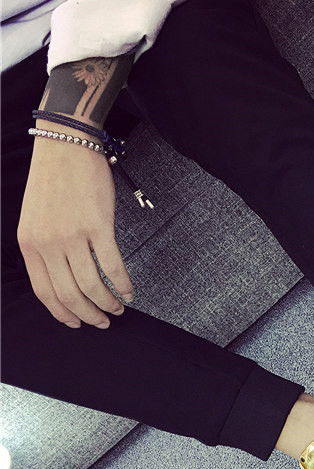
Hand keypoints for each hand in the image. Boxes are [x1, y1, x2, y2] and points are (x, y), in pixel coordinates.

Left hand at [17, 127, 133, 327]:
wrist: (65, 146)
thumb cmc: (54, 181)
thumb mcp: (35, 219)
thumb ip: (44, 249)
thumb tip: (63, 279)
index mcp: (29, 244)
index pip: (45, 292)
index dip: (63, 313)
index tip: (78, 323)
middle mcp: (48, 243)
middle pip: (70, 294)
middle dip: (89, 314)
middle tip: (103, 321)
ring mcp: (73, 235)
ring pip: (93, 285)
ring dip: (108, 302)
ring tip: (118, 307)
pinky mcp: (97, 226)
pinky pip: (113, 266)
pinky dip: (123, 283)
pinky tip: (129, 291)